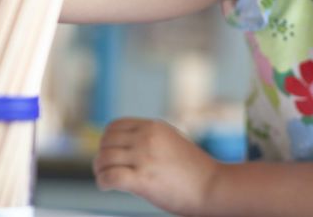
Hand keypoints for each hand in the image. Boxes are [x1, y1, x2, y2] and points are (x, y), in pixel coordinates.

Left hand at [93, 118, 220, 215]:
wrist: (213, 186)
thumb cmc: (195, 169)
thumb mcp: (172, 140)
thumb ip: (151, 137)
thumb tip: (128, 143)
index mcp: (153, 126)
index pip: (115, 126)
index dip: (106, 140)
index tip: (109, 152)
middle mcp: (146, 138)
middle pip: (106, 142)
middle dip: (101, 155)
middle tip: (104, 168)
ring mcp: (144, 157)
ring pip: (104, 158)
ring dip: (100, 170)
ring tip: (105, 178)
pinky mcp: (143, 179)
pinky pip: (111, 176)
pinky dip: (103, 182)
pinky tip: (106, 186)